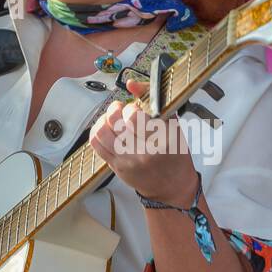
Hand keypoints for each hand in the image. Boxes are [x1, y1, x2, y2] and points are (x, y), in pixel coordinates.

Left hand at [88, 78, 199, 203]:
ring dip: (105, 119)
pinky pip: (97, 144)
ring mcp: (128, 160)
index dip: (131, 108)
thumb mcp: (173, 125)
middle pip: (116, 120)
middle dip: (116, 109)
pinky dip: (97, 131)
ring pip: (102, 131)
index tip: (135, 108)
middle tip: (121, 110)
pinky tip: (105, 129)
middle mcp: (144, 151)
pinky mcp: (117, 168)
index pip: (135, 115)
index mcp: (162, 138)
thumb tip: (130, 84)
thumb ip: (154, 101)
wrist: (171, 187)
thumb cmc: (174, 154)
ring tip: (112, 118)